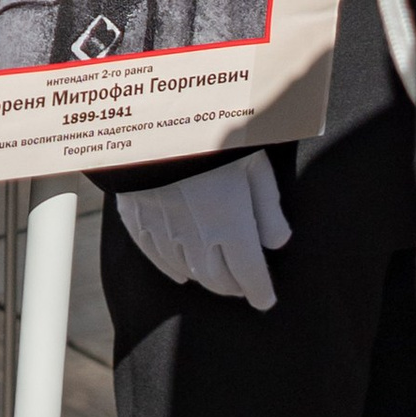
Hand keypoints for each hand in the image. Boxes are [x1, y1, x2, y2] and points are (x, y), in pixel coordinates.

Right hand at [116, 151, 289, 309]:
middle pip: (218, 279)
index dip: (260, 292)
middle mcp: (196, 235)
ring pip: (188, 271)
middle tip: (244, 287)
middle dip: (234, 288)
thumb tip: (277, 241)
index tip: (266, 300)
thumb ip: (268, 207)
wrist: (151, 116)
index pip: (249, 274)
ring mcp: (164, 229)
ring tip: (218, 279)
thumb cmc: (212, 134)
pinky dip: (172, 269)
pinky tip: (182, 274)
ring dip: (206, 279)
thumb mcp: (253, 163)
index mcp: (230, 222)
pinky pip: (155, 256)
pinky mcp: (138, 218)